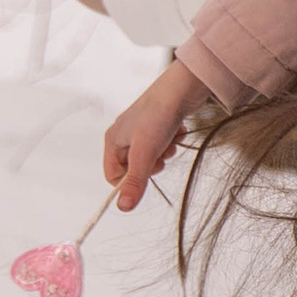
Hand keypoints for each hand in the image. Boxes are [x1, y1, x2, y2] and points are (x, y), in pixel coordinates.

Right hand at [104, 56, 212, 209]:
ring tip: (170, 139)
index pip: (113, 176)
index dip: (130, 181)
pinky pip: (164, 146)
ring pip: (153, 158)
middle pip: (135, 168)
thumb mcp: (145, 153)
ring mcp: (142, 131)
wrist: (183, 87)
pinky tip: (176, 131)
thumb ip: (135, 182)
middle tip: (160, 153)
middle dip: (152, 164)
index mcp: (113, 140)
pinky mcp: (159, 126)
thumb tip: (123, 208)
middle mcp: (124, 135)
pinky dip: (172, 142)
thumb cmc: (159, 116)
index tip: (146, 176)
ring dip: (165, 153)